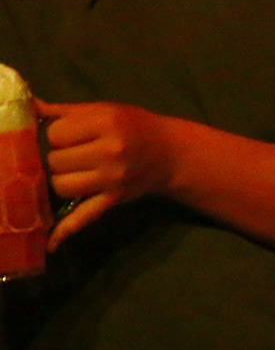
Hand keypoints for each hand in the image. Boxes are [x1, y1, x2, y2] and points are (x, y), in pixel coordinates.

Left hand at [37, 101, 178, 248]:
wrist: (171, 153)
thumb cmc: (135, 126)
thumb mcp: (105, 110)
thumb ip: (65, 111)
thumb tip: (28, 106)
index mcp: (107, 123)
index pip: (55, 133)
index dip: (59, 134)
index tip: (74, 135)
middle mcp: (110, 151)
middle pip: (55, 160)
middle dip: (59, 157)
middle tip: (77, 154)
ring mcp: (111, 179)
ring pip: (60, 185)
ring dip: (62, 180)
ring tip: (76, 173)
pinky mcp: (113, 199)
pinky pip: (84, 215)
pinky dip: (65, 230)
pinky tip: (50, 243)